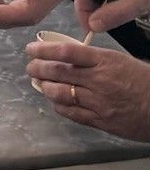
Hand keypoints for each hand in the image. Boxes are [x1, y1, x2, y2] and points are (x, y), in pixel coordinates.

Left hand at [26, 36, 149, 140]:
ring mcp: (98, 102)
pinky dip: (59, 106)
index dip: (44, 50)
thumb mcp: (122, 61)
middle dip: (39, 68)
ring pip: (61, 94)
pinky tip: (54, 101)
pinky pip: (72, 113)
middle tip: (31, 66)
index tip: (32, 49)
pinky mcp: (100, 121)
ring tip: (39, 83)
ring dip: (45, 87)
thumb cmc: (145, 82)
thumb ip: (96, 60)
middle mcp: (99, 81)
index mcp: (105, 61)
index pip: (67, 52)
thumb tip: (70, 57)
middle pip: (59, 72)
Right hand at [75, 0, 149, 32]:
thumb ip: (115, 14)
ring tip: (107, 21)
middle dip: (87, 9)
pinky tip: (115, 10)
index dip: (82, 12)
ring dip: (96, 6)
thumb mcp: (140, 2)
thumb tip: (92, 26)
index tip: (91, 31)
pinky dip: (105, 1)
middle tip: (97, 27)